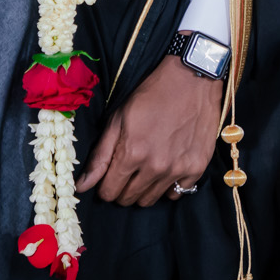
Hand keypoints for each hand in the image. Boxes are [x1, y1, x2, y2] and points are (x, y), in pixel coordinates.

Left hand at [76, 50, 219, 206]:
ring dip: (142, 189)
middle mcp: (155, 166)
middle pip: (128, 199)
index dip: (104, 186)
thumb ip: (100, 155)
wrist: (192, 79)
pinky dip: (168, 186)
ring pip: (150, 200)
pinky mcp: (196, 168)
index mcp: (132, 153)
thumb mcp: (119, 118)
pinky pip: (178, 193)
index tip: (108, 177)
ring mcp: (178, 169)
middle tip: (126, 171)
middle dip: (121, 189)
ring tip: (144, 169)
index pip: (109, 192)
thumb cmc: (152, 94)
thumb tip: (82, 185)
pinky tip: (166, 169)